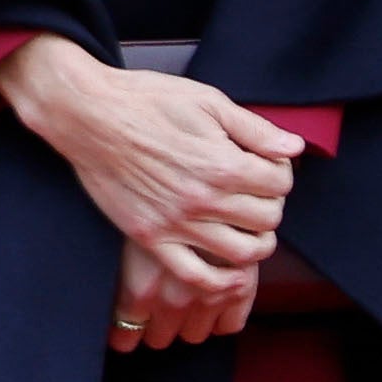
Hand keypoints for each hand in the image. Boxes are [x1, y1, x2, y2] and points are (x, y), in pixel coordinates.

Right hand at [0, 36, 297, 351]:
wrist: (87, 114)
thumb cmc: (145, 101)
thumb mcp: (207, 101)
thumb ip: (256, 129)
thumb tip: (295, 147)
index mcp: (223, 164)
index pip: (281, 184)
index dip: (280, 172)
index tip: (266, 165)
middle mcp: (204, 199)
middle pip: (268, 219)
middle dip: (270, 203)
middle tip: (256, 192)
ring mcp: (176, 223)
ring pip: (244, 253)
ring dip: (258, 242)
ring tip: (249, 227)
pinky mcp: (151, 237)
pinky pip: (196, 275)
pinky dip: (222, 281)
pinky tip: (230, 269)